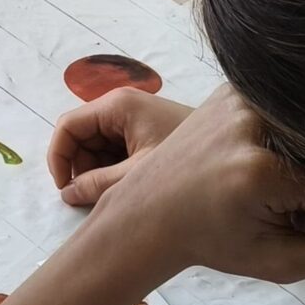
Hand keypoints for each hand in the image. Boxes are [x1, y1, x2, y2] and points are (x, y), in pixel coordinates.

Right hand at [49, 89, 195, 207]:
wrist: (246, 154)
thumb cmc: (190, 163)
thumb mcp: (137, 176)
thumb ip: (98, 185)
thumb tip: (67, 195)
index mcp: (118, 106)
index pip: (68, 125)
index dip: (58, 157)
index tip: (64, 190)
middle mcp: (124, 107)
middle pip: (82, 136)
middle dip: (81, 168)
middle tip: (93, 198)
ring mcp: (136, 119)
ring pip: (98, 146)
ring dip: (98, 172)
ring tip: (116, 195)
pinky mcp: (147, 132)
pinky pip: (116, 149)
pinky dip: (114, 170)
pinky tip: (130, 188)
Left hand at [76, 88, 304, 286]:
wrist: (152, 208)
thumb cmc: (215, 241)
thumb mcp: (280, 260)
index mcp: (263, 172)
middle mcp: (256, 123)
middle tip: (297, 213)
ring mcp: (244, 97)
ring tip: (278, 192)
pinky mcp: (238, 85)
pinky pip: (291, 112)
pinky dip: (294, 141)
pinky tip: (263, 164)